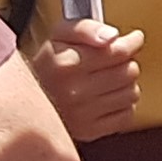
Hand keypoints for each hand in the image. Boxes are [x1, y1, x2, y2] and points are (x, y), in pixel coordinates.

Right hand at [29, 19, 144, 142]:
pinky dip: (123, 105)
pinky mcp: (90, 131)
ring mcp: (84, 114)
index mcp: (68, 64)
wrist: (27, 101)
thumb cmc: (48, 65)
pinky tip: (109, 97)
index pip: (118, 51)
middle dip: (126, 61)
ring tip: (111, 78)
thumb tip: (112, 36)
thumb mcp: (59, 35)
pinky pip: (126, 116)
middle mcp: (76, 91)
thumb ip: (86, 28)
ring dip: (126, 83)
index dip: (132, 42)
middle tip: (116, 59)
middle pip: (128, 72)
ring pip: (130, 94)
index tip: (134, 38)